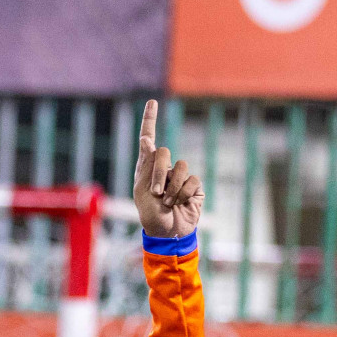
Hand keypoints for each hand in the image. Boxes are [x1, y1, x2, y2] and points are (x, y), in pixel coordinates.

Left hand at [133, 99, 204, 239]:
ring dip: (172, 188)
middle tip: (155, 192)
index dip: (149, 119)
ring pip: (180, 167)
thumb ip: (146, 165)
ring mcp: (180, 176)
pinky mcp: (195, 186)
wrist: (166, 233)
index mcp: (146, 167)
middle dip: (158, 173)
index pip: (148, 139)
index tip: (152, 102)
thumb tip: (147, 139)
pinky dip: (183, 194)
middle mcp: (163, 167)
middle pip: (163, 153)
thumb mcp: (142, 191)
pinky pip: (192, 181)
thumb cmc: (150, 214)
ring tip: (167, 202)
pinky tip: (180, 204)